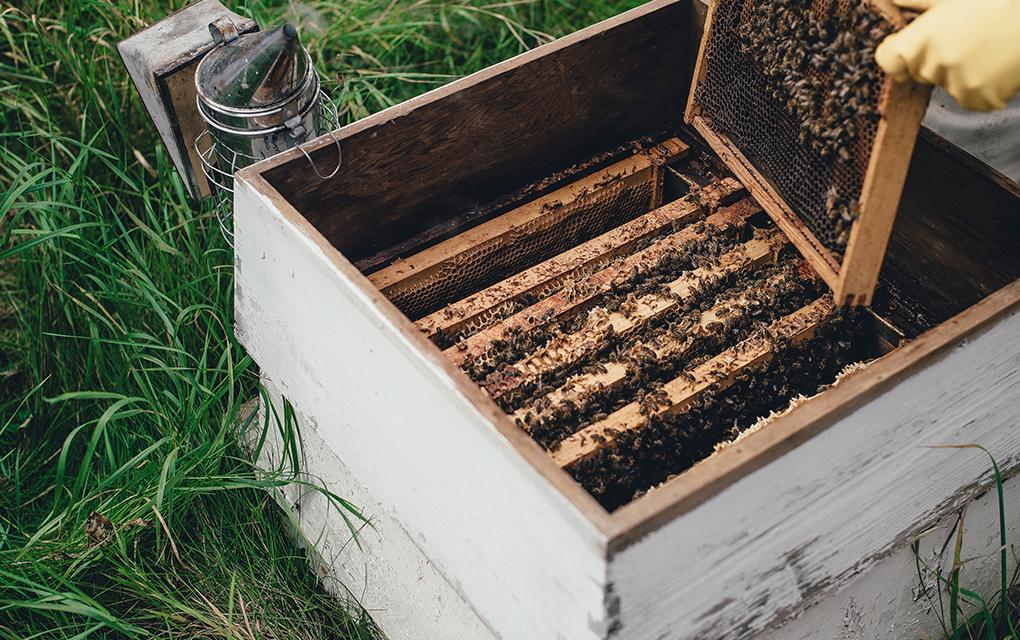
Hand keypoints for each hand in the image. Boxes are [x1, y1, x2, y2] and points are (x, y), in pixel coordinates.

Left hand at [875, 0, 1019, 110]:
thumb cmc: (997, 2)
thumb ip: (917, 2)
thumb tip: (893, 0)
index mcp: (916, 43)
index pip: (887, 61)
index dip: (896, 54)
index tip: (907, 47)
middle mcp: (931, 69)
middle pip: (919, 72)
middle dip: (934, 59)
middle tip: (963, 38)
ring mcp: (955, 87)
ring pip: (947, 84)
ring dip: (960, 72)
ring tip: (986, 48)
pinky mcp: (980, 100)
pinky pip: (971, 97)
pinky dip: (981, 86)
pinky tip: (996, 64)